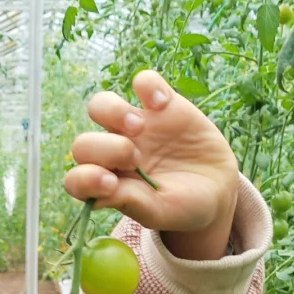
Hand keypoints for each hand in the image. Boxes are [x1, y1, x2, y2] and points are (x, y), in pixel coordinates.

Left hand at [64, 70, 239, 259]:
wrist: (217, 189)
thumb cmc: (184, 207)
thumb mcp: (162, 212)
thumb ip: (131, 203)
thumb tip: (98, 197)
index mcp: (109, 184)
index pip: (77, 180)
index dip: (85, 179)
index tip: (110, 183)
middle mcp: (113, 154)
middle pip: (83, 143)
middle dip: (104, 149)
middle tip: (135, 159)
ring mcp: (135, 127)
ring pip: (100, 105)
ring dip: (113, 112)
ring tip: (139, 126)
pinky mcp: (161, 105)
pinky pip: (142, 81)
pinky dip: (147, 85)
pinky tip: (162, 103)